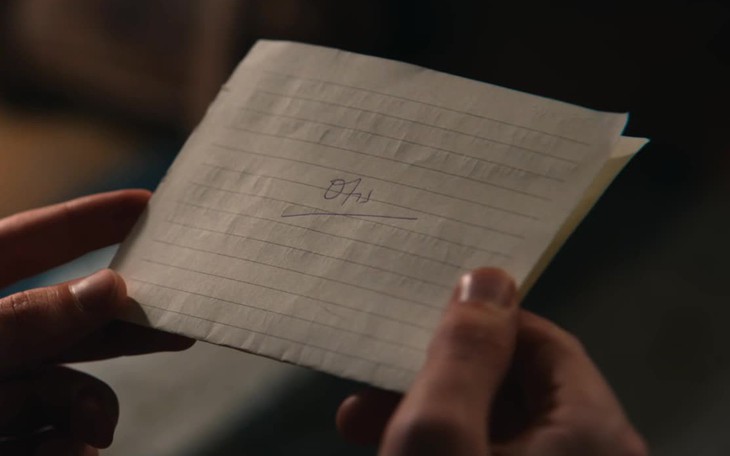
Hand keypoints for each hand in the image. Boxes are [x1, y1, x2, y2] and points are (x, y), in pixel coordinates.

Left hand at [0, 190, 194, 454]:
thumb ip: (23, 319)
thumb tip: (107, 285)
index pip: (29, 241)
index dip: (87, 220)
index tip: (147, 205)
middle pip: (71, 318)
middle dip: (124, 324)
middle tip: (181, 318)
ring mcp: (4, 393)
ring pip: (71, 389)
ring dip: (89, 410)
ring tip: (92, 431)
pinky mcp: (17, 439)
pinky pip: (60, 437)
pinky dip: (68, 448)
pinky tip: (58, 453)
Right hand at [337, 268, 647, 455]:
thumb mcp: (438, 430)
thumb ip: (463, 351)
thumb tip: (489, 277)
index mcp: (593, 433)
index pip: (543, 342)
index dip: (480, 322)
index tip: (422, 317)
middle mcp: (589, 454)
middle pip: (515, 385)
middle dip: (437, 374)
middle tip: (378, 373)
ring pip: (494, 425)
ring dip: (428, 413)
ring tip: (365, 418)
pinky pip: (487, 452)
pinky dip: (442, 444)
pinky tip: (391, 445)